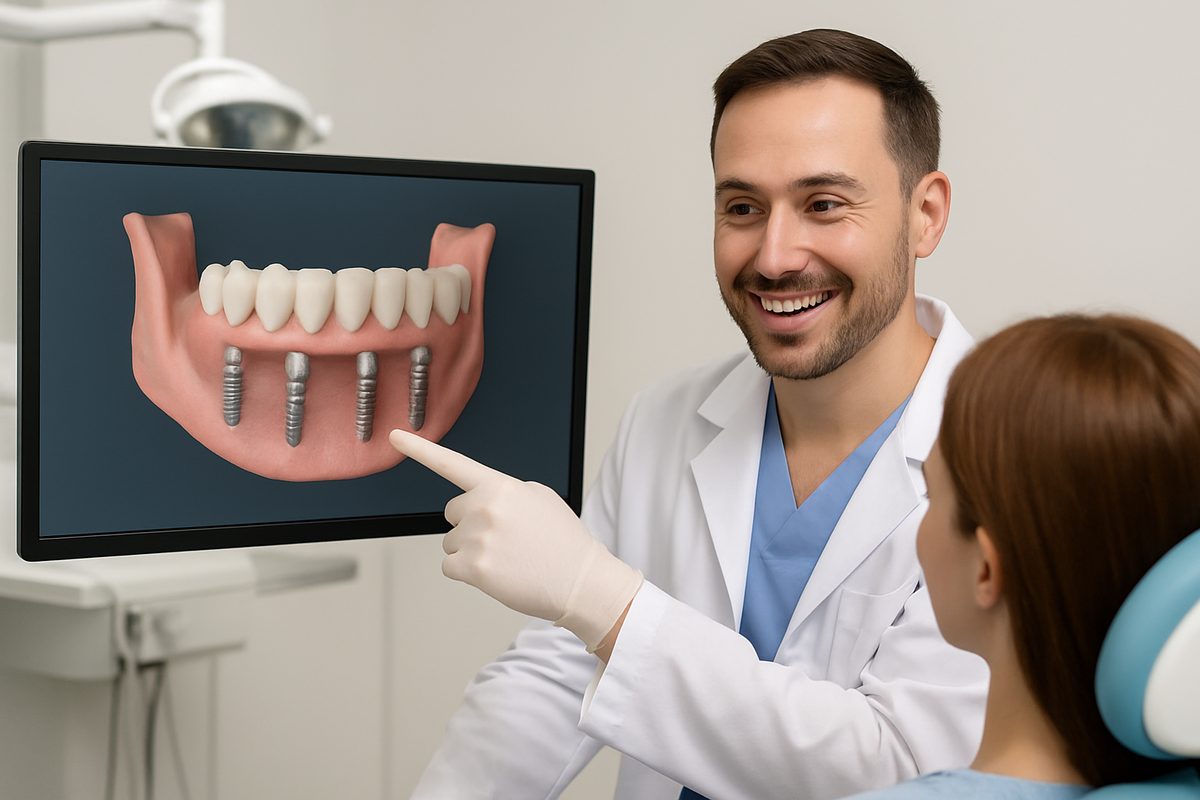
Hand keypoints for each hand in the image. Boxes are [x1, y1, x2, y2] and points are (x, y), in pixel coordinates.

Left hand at [389, 430, 642, 650]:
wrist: (582, 581)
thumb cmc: (564, 542)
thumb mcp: (542, 499)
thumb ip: (506, 491)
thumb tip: (483, 499)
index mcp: (500, 486)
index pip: (453, 464)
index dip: (419, 449)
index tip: (394, 436)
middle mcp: (484, 507)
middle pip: (452, 513)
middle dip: (470, 524)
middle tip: (505, 538)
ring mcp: (477, 538)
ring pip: (451, 543)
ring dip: (472, 551)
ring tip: (508, 557)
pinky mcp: (473, 568)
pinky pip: (450, 567)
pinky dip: (468, 573)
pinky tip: (497, 573)